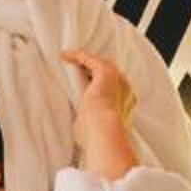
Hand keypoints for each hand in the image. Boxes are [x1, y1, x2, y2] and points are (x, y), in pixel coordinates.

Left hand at [63, 49, 137, 179]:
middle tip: (79, 68)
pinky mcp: (106, 73)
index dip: (99, 85)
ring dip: (85, 61)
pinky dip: (78, 56)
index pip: (113, 90)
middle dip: (94, 70)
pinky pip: (91, 59)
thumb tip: (79, 128)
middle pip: (109, 75)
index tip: (87, 84)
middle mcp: (125, 90)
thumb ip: (90, 123)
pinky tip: (66, 56)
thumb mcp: (94, 128)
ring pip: (101, 64)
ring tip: (70, 59)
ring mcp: (118, 80)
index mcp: (125, 105)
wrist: (103, 130)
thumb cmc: (97, 135)